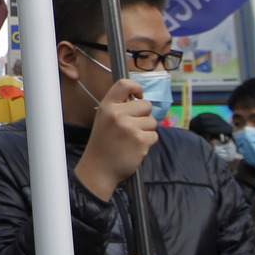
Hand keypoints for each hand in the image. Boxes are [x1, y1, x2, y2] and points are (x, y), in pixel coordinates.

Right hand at [74, 78, 160, 200]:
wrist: (99, 169)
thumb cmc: (103, 144)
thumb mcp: (103, 119)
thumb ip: (118, 107)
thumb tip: (140, 98)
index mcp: (107, 107)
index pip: (124, 84)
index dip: (136, 87)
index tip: (139, 96)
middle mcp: (118, 115)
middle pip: (146, 105)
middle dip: (144, 116)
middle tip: (132, 127)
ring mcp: (130, 128)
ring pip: (152, 121)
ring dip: (146, 131)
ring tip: (131, 139)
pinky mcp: (140, 141)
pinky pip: (154, 135)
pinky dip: (148, 142)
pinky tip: (135, 148)